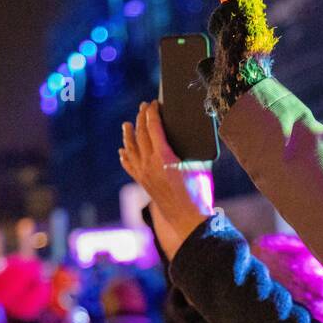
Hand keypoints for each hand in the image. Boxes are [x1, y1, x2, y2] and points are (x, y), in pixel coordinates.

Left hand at [118, 101, 213, 259]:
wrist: (188, 219)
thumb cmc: (199, 192)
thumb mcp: (200, 166)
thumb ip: (193, 149)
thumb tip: (192, 135)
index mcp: (164, 157)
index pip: (154, 127)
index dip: (153, 113)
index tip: (154, 103)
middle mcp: (149, 164)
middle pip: (141, 134)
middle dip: (141, 118)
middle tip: (143, 107)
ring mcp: (143, 174)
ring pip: (131, 149)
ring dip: (128, 135)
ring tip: (126, 124)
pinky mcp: (143, 184)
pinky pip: (129, 167)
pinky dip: (125, 157)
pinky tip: (122, 152)